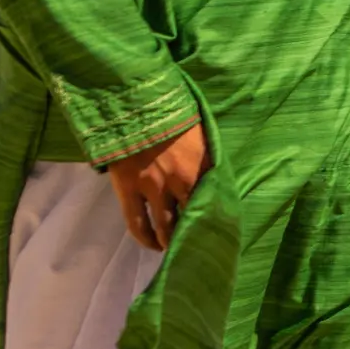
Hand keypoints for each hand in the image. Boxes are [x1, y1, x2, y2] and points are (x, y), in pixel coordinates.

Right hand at [108, 122, 209, 250]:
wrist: (133, 100)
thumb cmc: (171, 112)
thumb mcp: (199, 133)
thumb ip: (208, 158)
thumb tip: (216, 179)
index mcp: (201, 166)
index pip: (215, 203)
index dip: (218, 221)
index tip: (221, 233)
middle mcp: (180, 182)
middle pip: (193, 219)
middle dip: (196, 235)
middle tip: (198, 244)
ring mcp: (153, 187)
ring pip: (166, 227)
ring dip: (172, 241)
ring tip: (175, 247)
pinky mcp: (128, 189)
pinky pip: (137, 223)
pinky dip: (146, 238)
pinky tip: (153, 245)